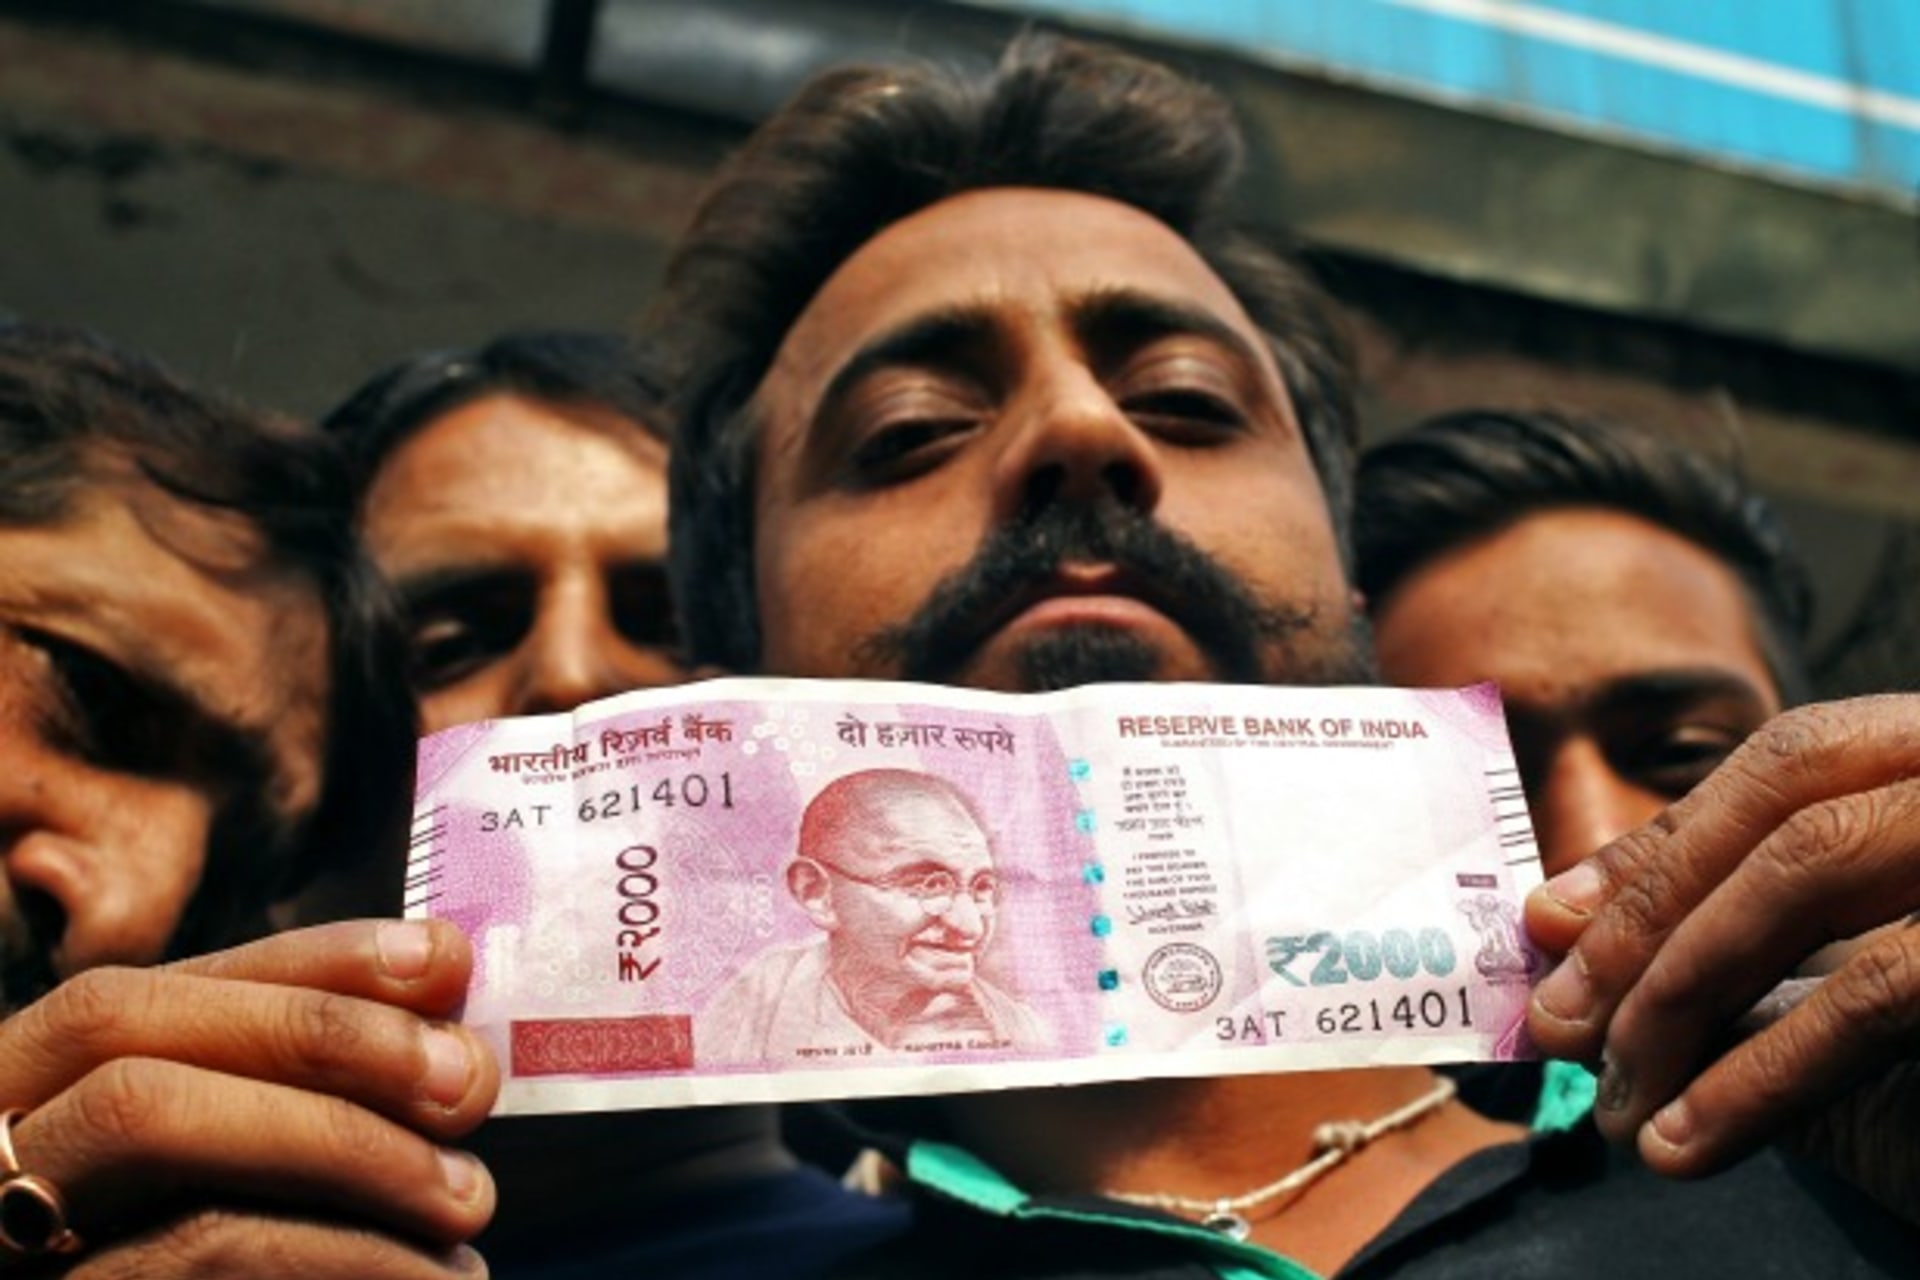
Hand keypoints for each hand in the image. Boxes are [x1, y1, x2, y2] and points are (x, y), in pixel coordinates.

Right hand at [0, 918, 499, 1276]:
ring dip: (340, 1138)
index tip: (444, 960)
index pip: (152, 988)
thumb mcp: (219, 1195)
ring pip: (147, 1117)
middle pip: (130, 1030)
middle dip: (321, 1031)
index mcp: (23, 1103)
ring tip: (470, 1199)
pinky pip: (195, 1250)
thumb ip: (277, 1108)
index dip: (299, 960)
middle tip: (472, 1081)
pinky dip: (337, 1250)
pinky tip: (432, 1279)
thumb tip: (439, 1012)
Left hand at [1524, 696, 1919, 1221]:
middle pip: (1787, 815)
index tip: (1553, 924)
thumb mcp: (1874, 940)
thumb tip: (1567, 923)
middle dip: (1650, 918)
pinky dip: (1763, 1071)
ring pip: (1811, 878)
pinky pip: (1875, 992)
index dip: (1665, 841)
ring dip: (1684, 993)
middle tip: (1555, 1022)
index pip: (1789, 763)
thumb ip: (1754, 917)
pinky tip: (1692, 1138)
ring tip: (1616, 1103)